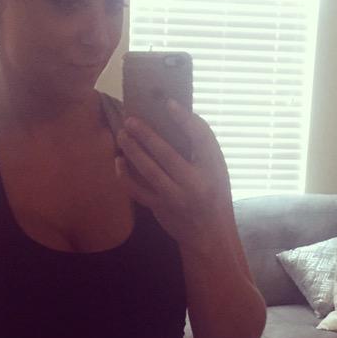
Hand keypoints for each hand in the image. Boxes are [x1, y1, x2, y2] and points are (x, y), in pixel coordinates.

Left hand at [114, 100, 232, 249]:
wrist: (209, 234)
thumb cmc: (214, 194)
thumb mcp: (217, 170)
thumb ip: (202, 148)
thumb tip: (180, 116)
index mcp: (213, 170)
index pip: (201, 139)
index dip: (185, 120)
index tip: (169, 103)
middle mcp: (194, 185)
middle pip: (167, 155)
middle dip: (147, 135)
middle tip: (131, 119)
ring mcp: (174, 198)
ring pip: (149, 171)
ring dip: (133, 150)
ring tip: (122, 134)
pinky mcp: (159, 208)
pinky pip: (137, 191)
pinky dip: (124, 175)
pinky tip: (118, 160)